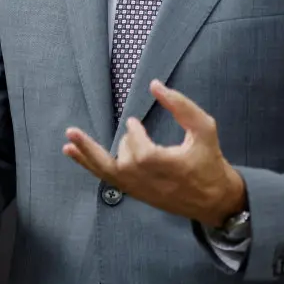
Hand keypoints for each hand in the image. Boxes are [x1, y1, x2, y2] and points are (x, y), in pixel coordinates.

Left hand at [63, 80, 245, 227]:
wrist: (215, 200)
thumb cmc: (210, 161)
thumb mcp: (204, 129)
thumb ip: (181, 106)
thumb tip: (155, 84)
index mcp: (164, 167)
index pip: (139, 149)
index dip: (135, 133)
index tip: (135, 121)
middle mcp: (147, 182)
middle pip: (123, 158)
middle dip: (128, 141)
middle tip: (134, 128)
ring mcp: (138, 190)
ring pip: (106, 171)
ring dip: (87, 154)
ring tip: (69, 139)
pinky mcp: (135, 193)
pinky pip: (107, 179)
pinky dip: (89, 165)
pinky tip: (72, 153)